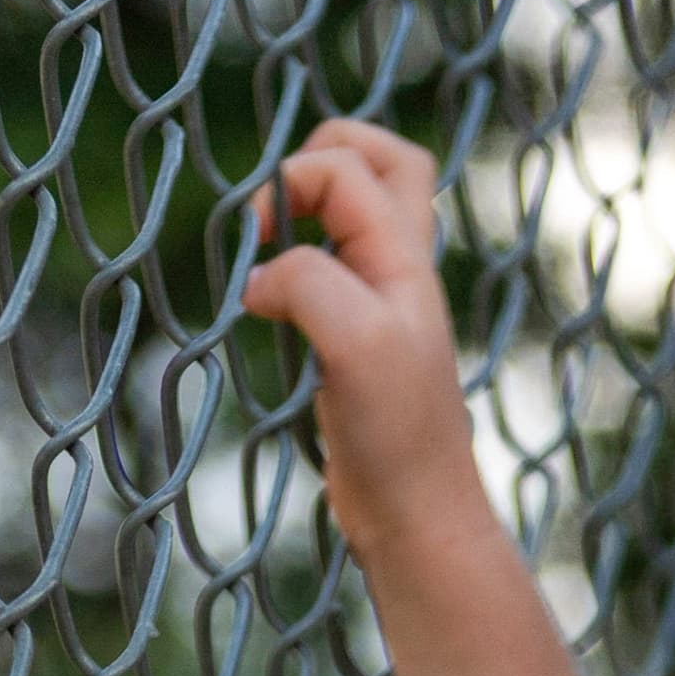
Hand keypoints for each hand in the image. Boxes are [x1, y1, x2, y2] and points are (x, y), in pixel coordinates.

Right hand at [243, 120, 491, 560]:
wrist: (416, 517)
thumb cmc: (396, 432)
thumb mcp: (354, 339)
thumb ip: (308, 282)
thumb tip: (257, 282)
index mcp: (404, 257)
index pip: (346, 168)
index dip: (292, 180)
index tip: (260, 238)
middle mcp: (398, 270)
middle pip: (378, 163)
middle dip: (319, 158)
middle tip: (277, 205)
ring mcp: (381, 306)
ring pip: (356, 216)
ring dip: (308, 210)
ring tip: (269, 241)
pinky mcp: (358, 345)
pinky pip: (332, 272)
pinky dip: (297, 266)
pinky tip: (269, 303)